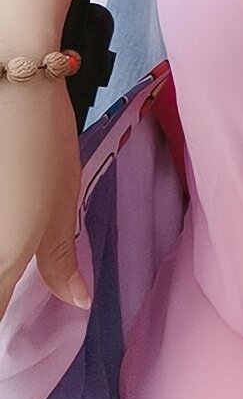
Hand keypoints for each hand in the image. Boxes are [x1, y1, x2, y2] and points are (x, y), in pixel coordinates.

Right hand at [0, 77, 87, 321]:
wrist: (11, 82)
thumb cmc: (41, 142)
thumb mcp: (61, 204)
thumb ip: (60, 260)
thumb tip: (77, 302)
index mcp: (2, 260)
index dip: (4, 316)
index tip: (14, 305)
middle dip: (2, 283)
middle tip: (18, 259)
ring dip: (0, 257)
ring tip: (15, 211)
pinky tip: (6, 199)